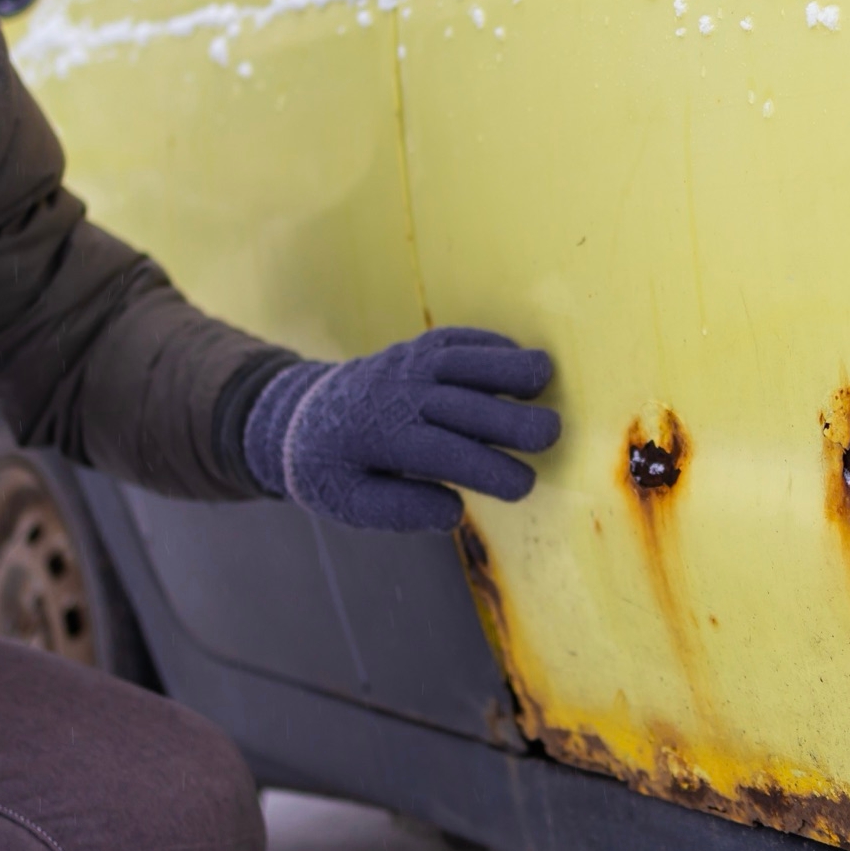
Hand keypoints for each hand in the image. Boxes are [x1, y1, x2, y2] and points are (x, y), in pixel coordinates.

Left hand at [246, 327, 560, 531]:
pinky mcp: (420, 347)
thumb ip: (397, 510)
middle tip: (552, 435)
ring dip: (506, 366)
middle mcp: (399, 394)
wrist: (298, 413)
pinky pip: (459, 338)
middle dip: (511, 418)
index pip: (445, 453)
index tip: (524, 485)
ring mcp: (409, 364)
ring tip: (546, 379)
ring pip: (464, 359)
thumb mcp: (347, 503)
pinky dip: (492, 344)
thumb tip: (454, 512)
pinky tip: (523, 360)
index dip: (488, 468)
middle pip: (464, 403)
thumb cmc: (331, 467)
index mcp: (381, 438)